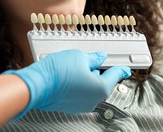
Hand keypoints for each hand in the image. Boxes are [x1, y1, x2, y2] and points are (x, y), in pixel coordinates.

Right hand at [2, 49, 130, 116]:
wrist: (37, 84)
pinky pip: (78, 93)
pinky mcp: (69, 106)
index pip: (115, 75)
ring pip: (89, 87)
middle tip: (86, 60)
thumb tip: (100, 58)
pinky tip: (66, 76)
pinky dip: (76, 85)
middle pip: (101, 82)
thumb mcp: (80, 56)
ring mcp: (81, 105)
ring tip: (71, 67)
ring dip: (84, 78)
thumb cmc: (58, 71)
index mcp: (101, 88)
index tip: (125, 69)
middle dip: (95, 71)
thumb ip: (94, 58)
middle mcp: (93, 100)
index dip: (121, 69)